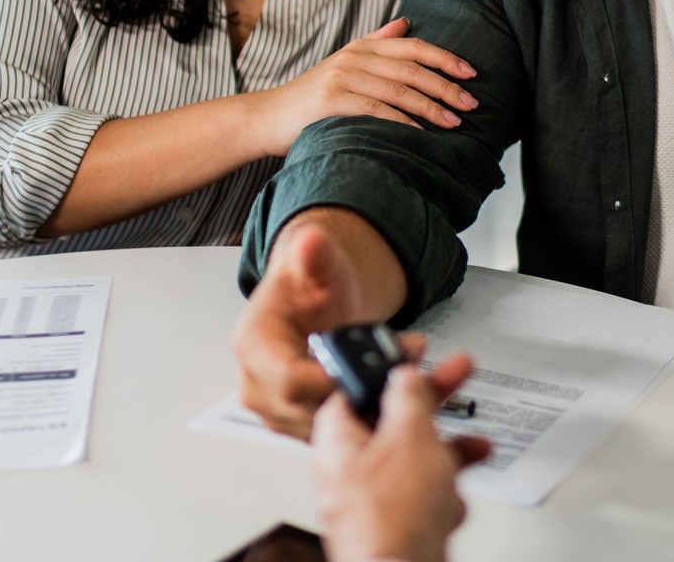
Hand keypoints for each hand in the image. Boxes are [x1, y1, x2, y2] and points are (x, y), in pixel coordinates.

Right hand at [233, 214, 428, 438]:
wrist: (314, 301)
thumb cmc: (310, 285)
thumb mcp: (318, 262)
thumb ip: (315, 254)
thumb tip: (310, 242)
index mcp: (256, 346)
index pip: (288, 380)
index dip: (330, 383)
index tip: (370, 375)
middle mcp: (262, 386)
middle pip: (311, 412)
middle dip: (365, 395)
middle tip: (408, 373)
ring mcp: (283, 411)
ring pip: (331, 429)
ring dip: (378, 409)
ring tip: (418, 380)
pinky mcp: (306, 425)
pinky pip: (342, 431)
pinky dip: (378, 418)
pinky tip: (409, 398)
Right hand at [249, 18, 477, 159]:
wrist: (268, 117)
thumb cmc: (312, 96)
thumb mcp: (345, 63)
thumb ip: (376, 42)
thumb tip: (407, 23)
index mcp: (362, 47)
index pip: (414, 47)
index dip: (445, 58)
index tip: (471, 73)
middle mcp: (355, 58)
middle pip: (412, 69)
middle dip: (446, 87)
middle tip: (472, 103)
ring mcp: (342, 78)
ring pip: (399, 90)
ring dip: (431, 108)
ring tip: (454, 122)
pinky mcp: (332, 102)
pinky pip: (377, 110)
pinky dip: (403, 122)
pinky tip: (421, 134)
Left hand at [312, 362, 491, 561]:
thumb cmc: (392, 516)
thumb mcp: (410, 436)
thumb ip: (409, 397)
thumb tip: (405, 376)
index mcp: (337, 441)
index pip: (357, 389)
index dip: (390, 372)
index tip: (416, 361)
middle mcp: (347, 470)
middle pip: (392, 423)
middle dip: (431, 409)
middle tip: (455, 380)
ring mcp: (371, 501)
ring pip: (413, 461)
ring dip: (447, 453)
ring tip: (474, 446)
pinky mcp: (394, 525)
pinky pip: (422, 496)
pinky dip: (442, 493)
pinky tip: (452, 499)